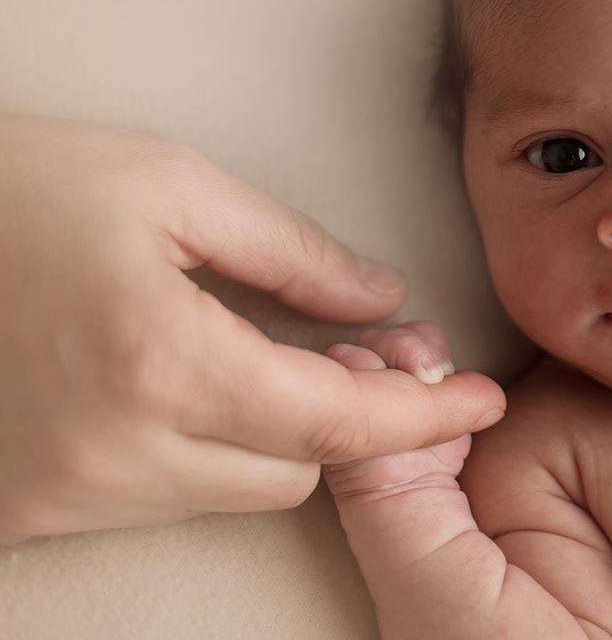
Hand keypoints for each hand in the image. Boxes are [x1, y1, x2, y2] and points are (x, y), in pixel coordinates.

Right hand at [0, 116, 505, 543]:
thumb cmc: (10, 188)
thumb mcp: (167, 183)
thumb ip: (291, 251)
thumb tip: (379, 301)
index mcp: (161, 362)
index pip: (336, 422)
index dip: (426, 415)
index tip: (481, 399)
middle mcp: (113, 454)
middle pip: (296, 469)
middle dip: (345, 414)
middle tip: (371, 349)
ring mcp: (61, 496)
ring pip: (228, 491)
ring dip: (270, 433)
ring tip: (270, 353)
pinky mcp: (22, 511)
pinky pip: (154, 500)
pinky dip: (195, 453)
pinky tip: (191, 385)